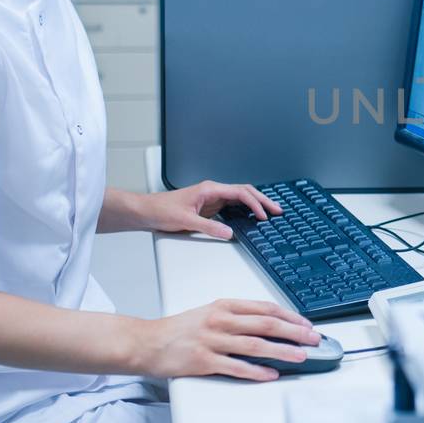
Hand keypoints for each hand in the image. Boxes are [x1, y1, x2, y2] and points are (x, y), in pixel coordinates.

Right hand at [139, 299, 317, 381]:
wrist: (146, 342)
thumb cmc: (179, 329)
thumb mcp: (210, 312)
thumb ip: (237, 317)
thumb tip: (269, 326)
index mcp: (224, 306)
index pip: (265, 308)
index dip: (290, 316)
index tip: (306, 323)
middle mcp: (220, 320)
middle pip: (266, 324)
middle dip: (294, 332)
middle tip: (313, 338)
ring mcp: (212, 341)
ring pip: (255, 345)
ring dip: (282, 351)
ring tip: (300, 356)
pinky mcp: (203, 361)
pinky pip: (236, 367)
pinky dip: (256, 371)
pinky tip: (271, 374)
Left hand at [142, 180, 280, 238]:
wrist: (146, 211)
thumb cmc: (160, 210)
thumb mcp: (185, 221)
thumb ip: (209, 227)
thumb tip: (229, 233)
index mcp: (209, 189)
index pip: (240, 193)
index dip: (255, 203)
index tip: (263, 215)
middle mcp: (213, 191)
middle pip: (244, 192)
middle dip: (262, 200)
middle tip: (278, 210)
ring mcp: (212, 199)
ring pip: (240, 198)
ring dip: (256, 204)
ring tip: (270, 212)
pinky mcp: (210, 207)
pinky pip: (233, 206)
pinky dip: (246, 210)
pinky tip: (253, 216)